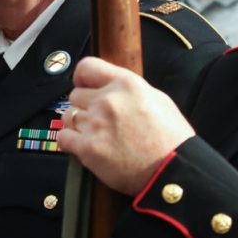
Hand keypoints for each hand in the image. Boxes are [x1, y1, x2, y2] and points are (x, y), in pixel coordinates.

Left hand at [58, 57, 194, 193]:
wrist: (173, 170)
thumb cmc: (171, 139)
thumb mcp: (157, 99)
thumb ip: (128, 91)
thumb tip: (111, 89)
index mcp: (126, 84)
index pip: (87, 67)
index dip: (82, 79)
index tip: (84, 87)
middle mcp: (108, 100)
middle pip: (75, 95)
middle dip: (84, 106)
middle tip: (98, 120)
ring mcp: (96, 124)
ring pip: (68, 116)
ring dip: (77, 124)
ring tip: (94, 135)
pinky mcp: (88, 148)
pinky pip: (63, 138)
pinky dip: (70, 142)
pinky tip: (84, 147)